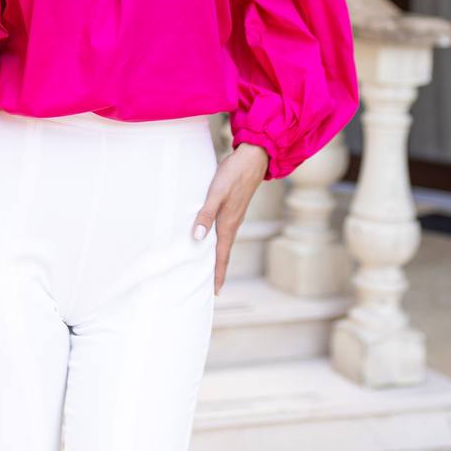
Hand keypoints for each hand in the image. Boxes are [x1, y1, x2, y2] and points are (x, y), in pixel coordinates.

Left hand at [192, 143, 268, 295]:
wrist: (253, 158)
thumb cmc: (233, 174)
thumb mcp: (216, 193)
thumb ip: (206, 214)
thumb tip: (197, 237)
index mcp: (228, 224)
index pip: (221, 255)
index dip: (217, 274)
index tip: (215, 292)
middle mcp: (233, 223)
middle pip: (224, 252)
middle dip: (218, 270)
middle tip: (211, 287)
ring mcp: (234, 215)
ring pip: (224, 241)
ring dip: (217, 256)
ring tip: (209, 267)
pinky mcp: (234, 207)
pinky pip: (224, 230)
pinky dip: (218, 240)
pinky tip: (211, 237)